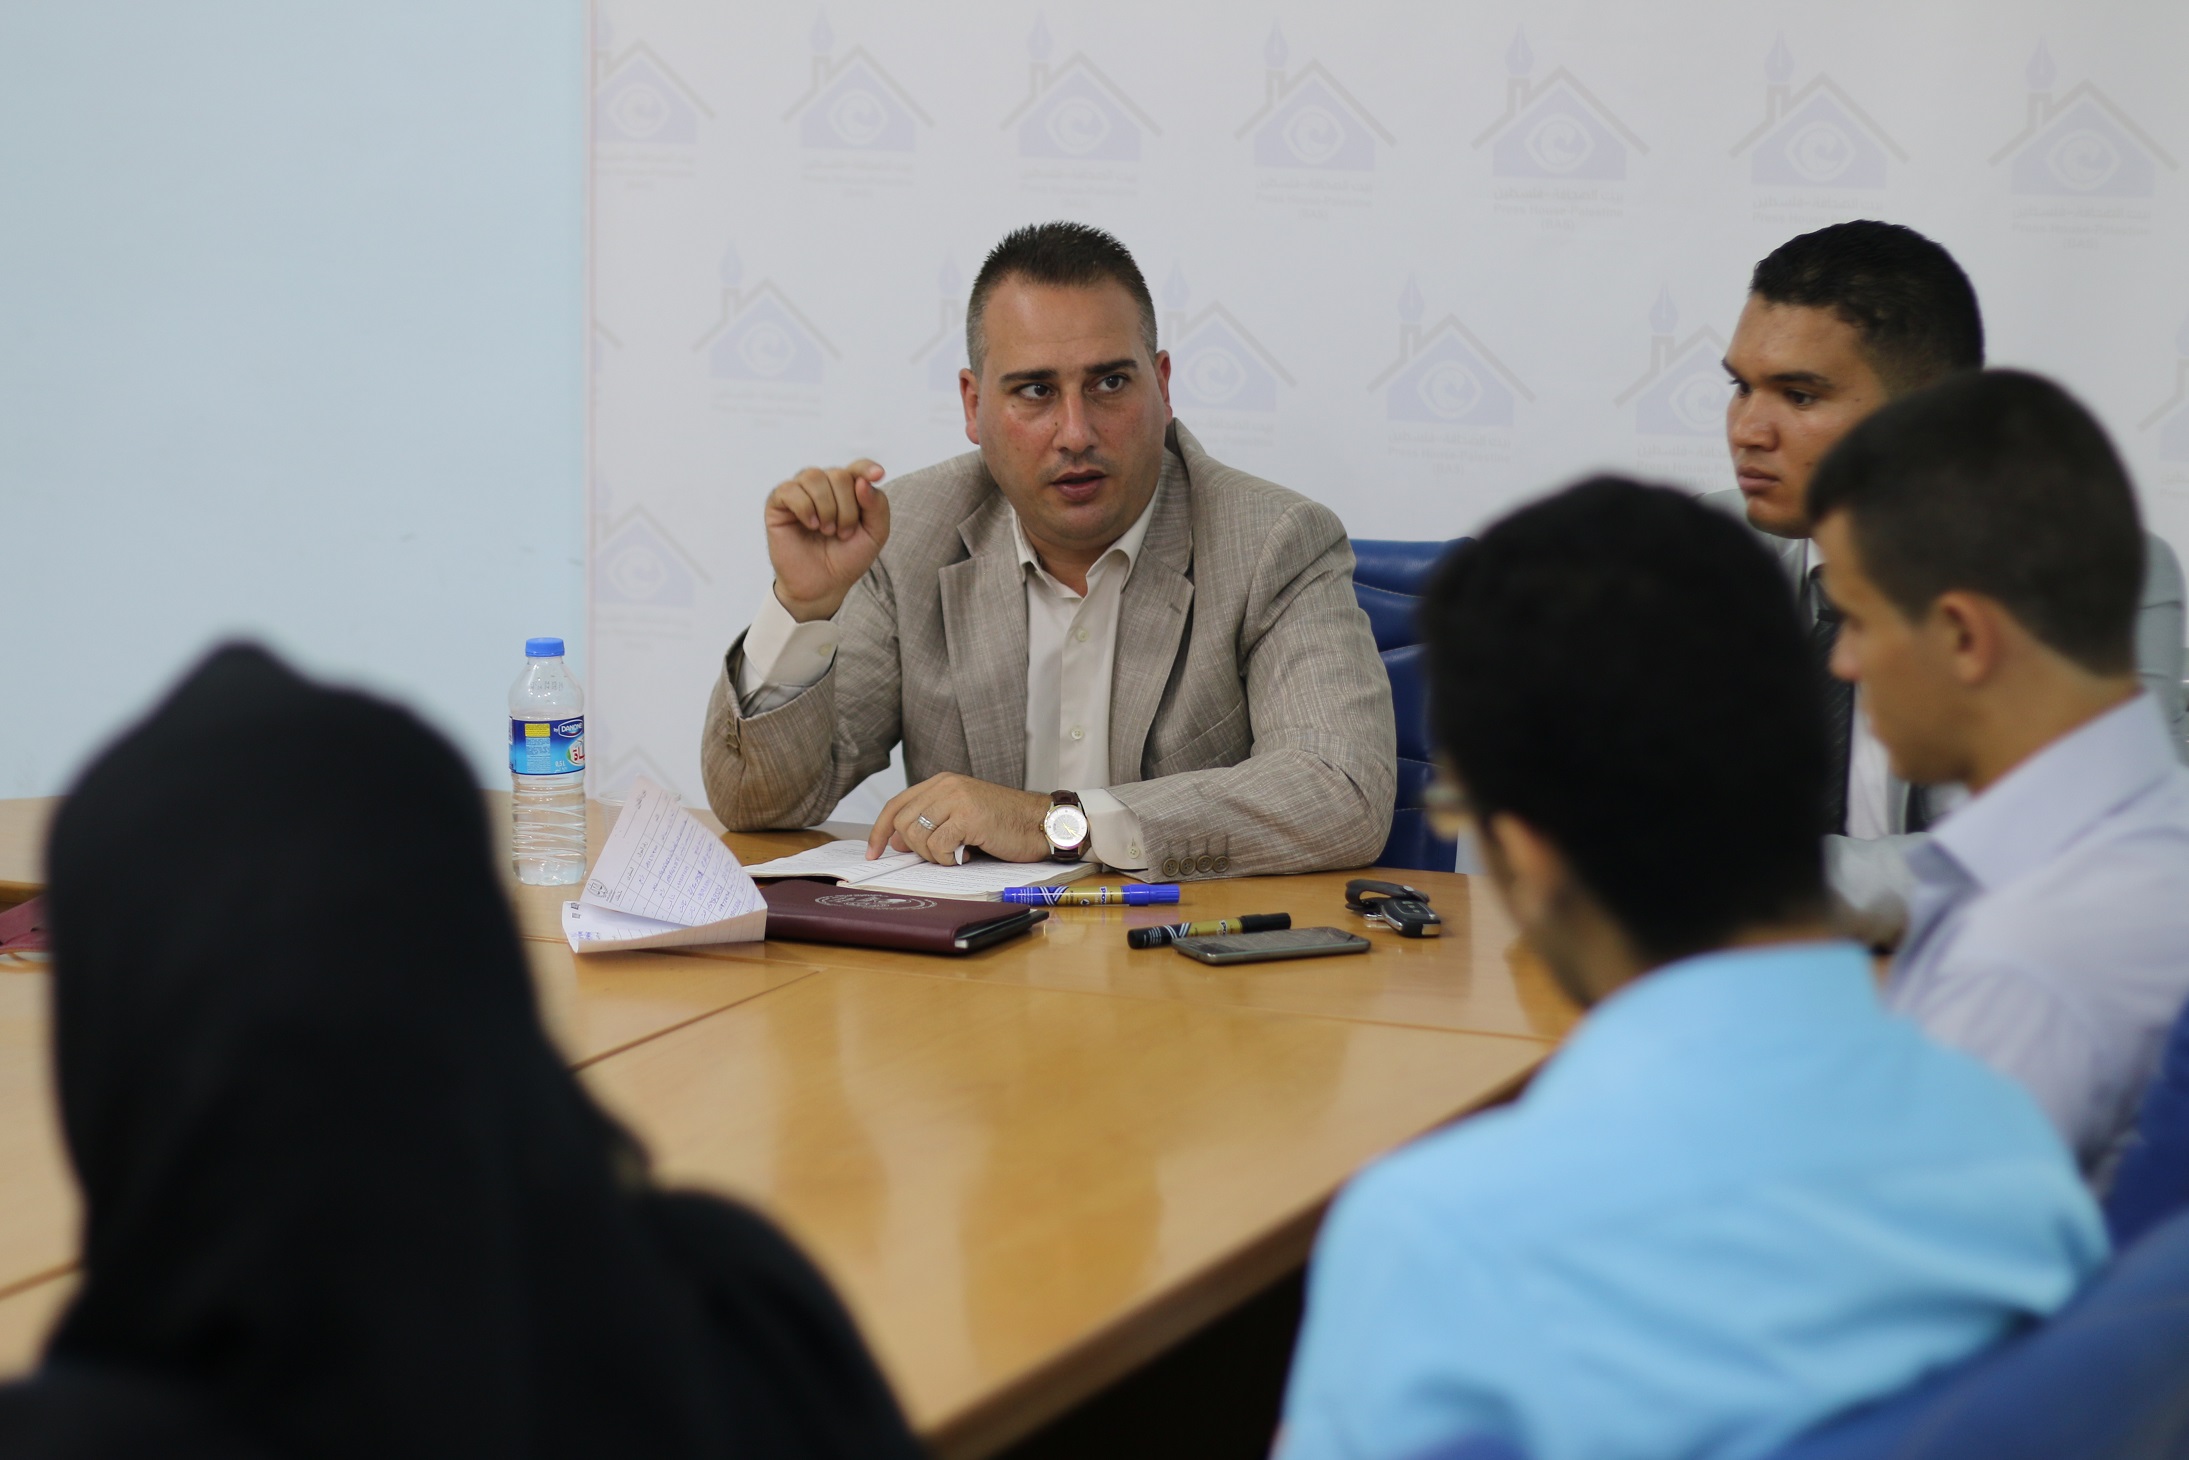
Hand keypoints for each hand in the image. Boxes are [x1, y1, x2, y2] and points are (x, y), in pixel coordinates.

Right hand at [765, 460, 890, 621]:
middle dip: (847, 508)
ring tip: (827, 531)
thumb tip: (862, 482)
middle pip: (839, 475)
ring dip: (826, 508)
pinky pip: (791, 490)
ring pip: (814, 477)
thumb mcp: (874, 535)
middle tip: (842, 533)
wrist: (822, 585)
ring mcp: (800, 491)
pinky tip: (811, 525)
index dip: (867, 468)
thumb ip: (878, 506)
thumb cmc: (846, 558)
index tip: (878, 475)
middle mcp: (823, 486)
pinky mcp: (778, 502)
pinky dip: (805, 508)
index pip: (857, 468)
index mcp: (848, 490)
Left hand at [868, 773, 1053, 865]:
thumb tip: (897, 841)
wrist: (1040, 822)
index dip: (879, 831)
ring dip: (933, 855)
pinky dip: (948, 858)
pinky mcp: (968, 815)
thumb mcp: (961, 818)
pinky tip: (967, 854)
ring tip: (956, 853)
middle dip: (914, 848)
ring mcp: (957, 798)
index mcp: (941, 782)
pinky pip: (938, 845)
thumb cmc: (1004, 823)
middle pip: (902, 822)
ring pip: (917, 835)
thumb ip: (930, 822)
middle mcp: (946, 785)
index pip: (896, 805)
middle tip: (939, 855)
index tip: (873, 853)